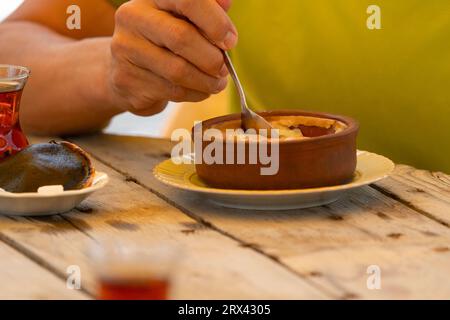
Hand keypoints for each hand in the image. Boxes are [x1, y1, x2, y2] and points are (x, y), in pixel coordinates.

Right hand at [108, 0, 236, 115]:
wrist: (124, 70)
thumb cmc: (164, 40)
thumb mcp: (183, 18)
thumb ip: (206, 8)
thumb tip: (226, 3)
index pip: (188, 0)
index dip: (215, 22)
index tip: (230, 40)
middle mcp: (132, 18)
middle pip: (181, 38)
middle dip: (211, 58)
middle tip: (224, 68)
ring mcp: (126, 50)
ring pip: (177, 70)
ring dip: (206, 81)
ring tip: (218, 82)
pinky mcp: (127, 80)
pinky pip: (172, 91)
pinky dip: (195, 93)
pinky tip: (201, 90)